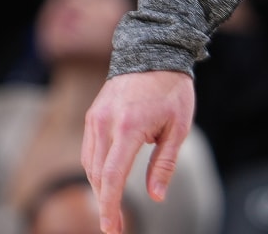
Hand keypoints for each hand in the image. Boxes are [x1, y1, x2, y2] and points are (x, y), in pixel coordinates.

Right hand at [82, 70, 194, 233]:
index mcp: (129, 127)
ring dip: (99, 187)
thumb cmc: (172, 89)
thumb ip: (164, 163)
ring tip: (112, 206)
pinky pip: (89, 149)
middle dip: (104, 202)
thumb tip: (156, 196)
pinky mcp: (92, 115)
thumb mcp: (179, 128)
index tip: (112, 228)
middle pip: (97, 174)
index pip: (112, 177)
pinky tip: (107, 179)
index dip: (110, 206)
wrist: (155, 51)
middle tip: (115, 224)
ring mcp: (95, 118)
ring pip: (89, 164)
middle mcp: (105, 123)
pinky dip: (96, 168)